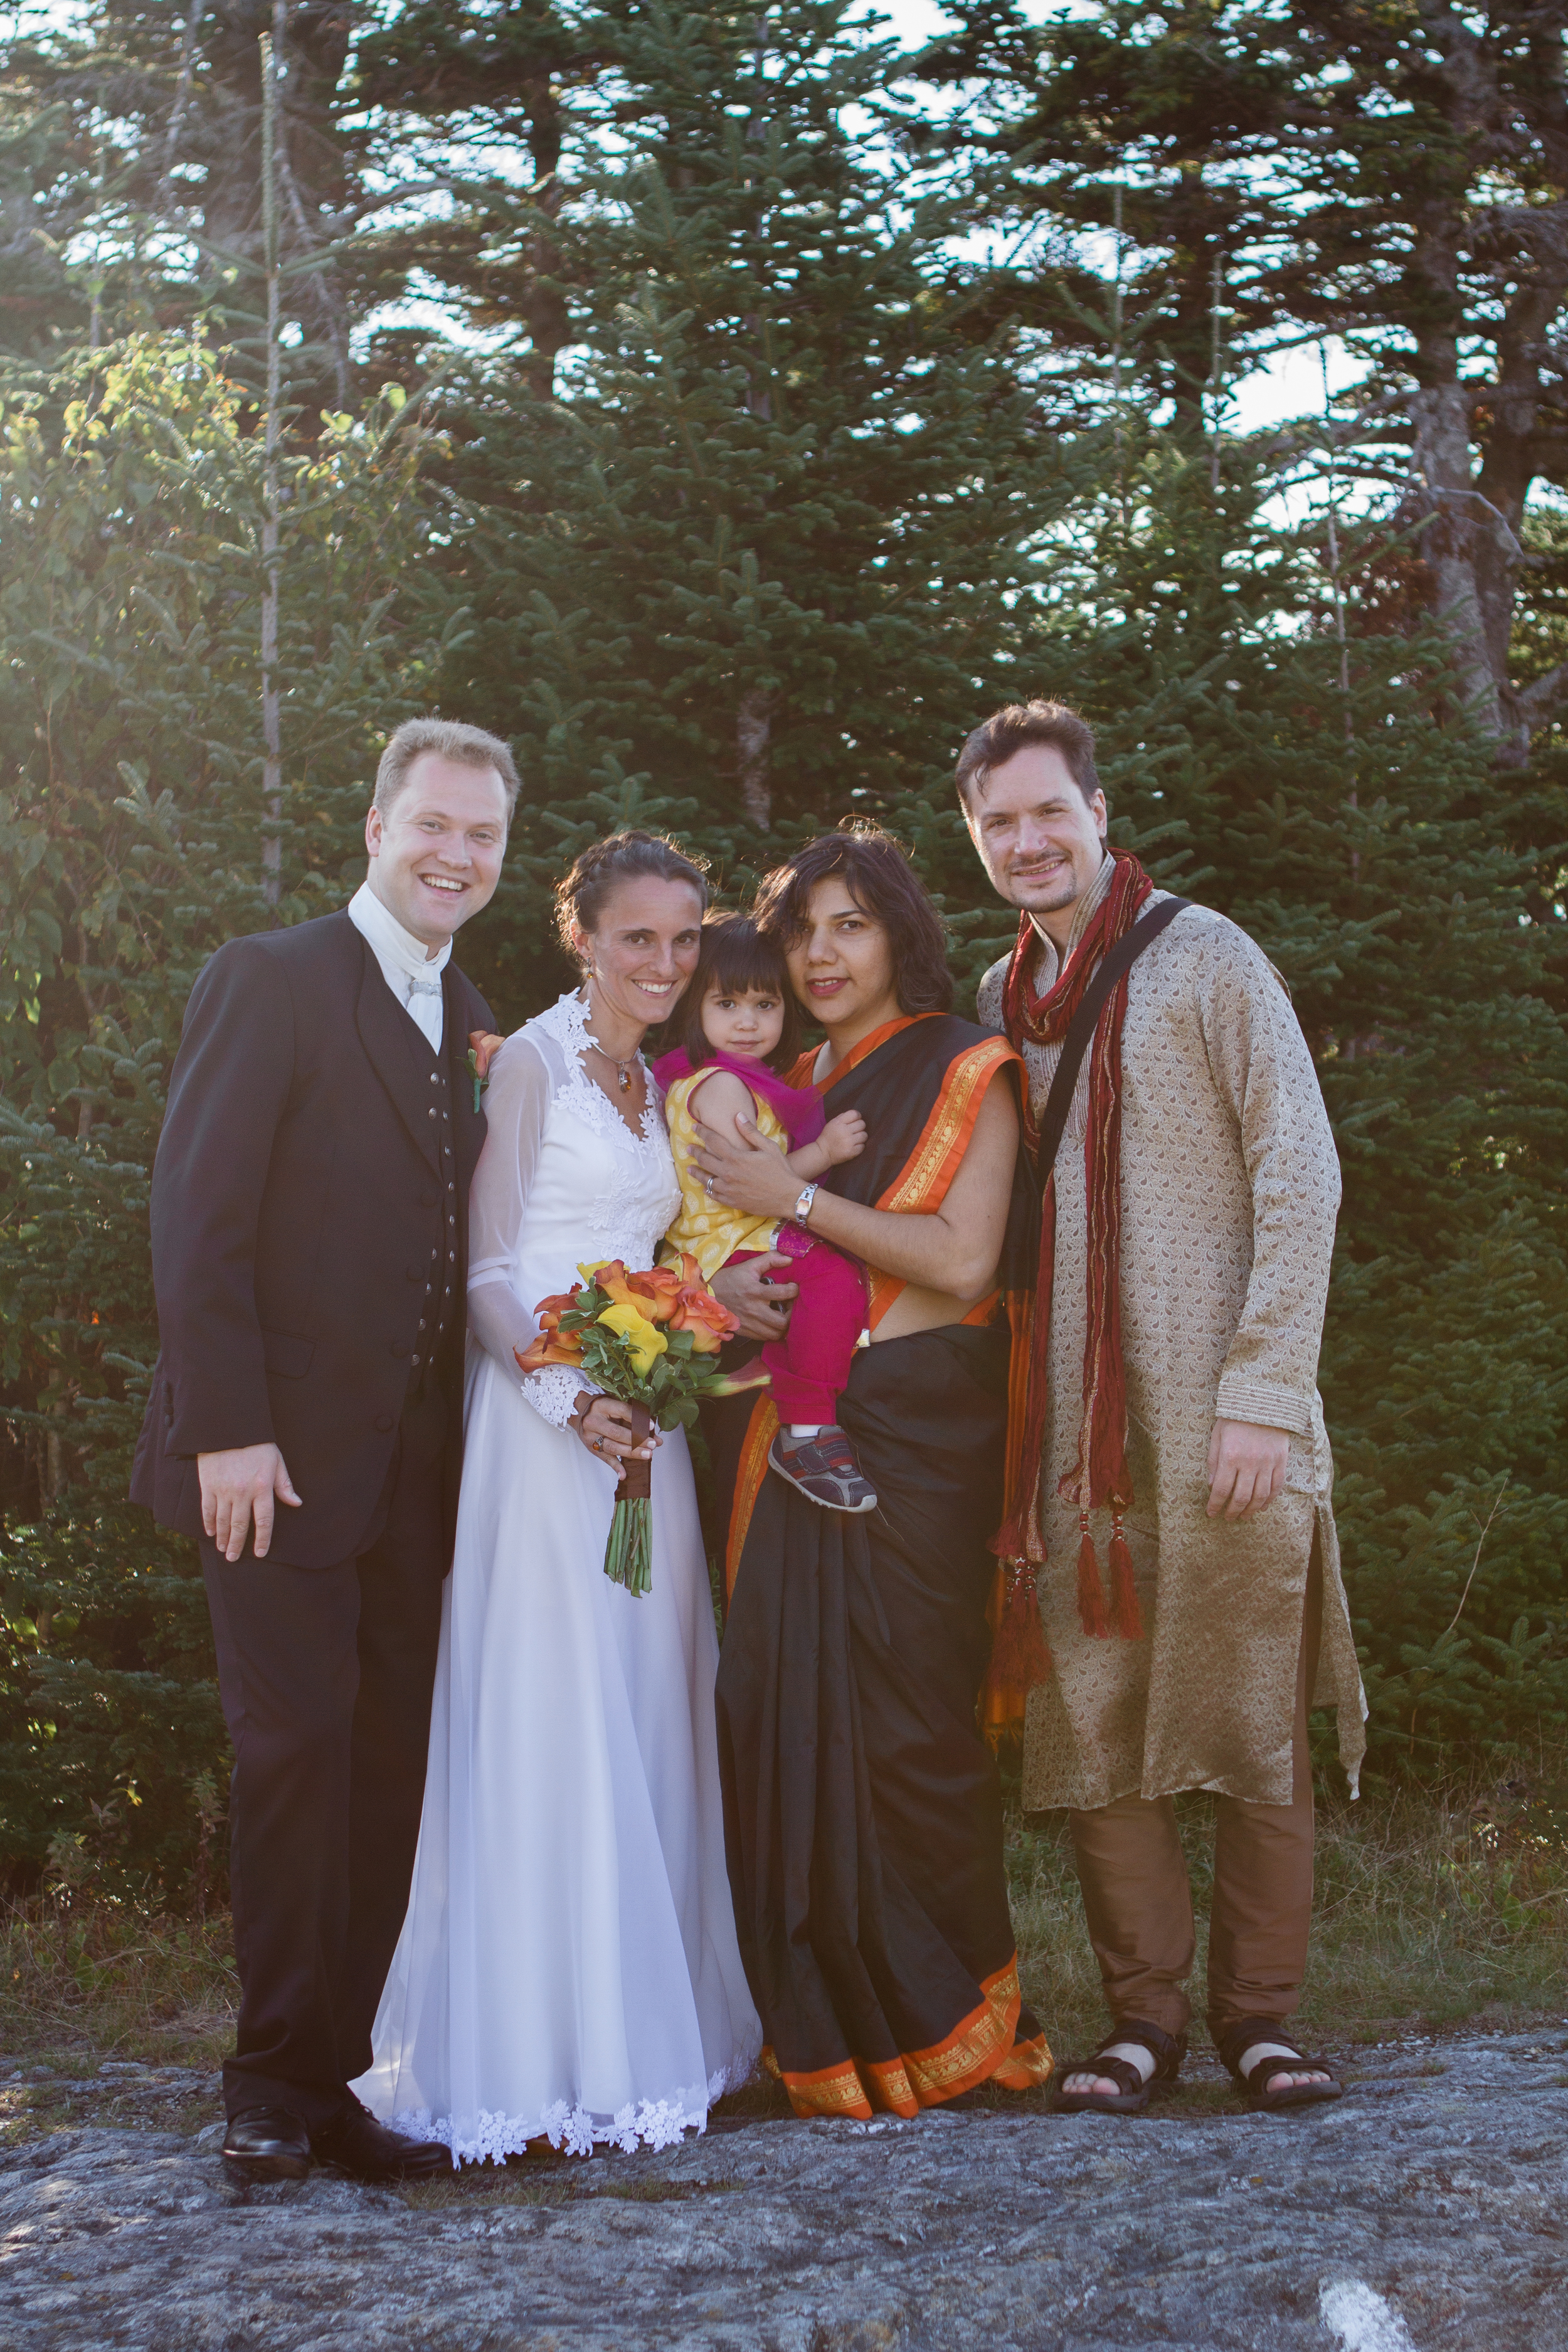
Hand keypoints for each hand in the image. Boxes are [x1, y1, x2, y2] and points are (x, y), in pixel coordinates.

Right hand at [198, 1443, 302, 1561]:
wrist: (228, 1427)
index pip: (264, 1521)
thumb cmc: (256, 1444)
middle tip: (234, 1559)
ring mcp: (223, 1490)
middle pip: (240, 1525)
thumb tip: (297, 1503)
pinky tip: (210, 1532)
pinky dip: (208, 1523)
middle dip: (238, 1545)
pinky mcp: (208, 1485)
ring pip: (223, 1521)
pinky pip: (207, 1510)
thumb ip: (284, 1485)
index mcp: (262, 1487)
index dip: (262, 1540)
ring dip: (223, 1538)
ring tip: (223, 1549)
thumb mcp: (276, 1461)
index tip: (260, 1553)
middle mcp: (242, 1492)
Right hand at [572, 1392, 660, 1466]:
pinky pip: (604, 1458)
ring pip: (612, 1446)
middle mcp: (594, 1421)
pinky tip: (624, 1474)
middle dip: (637, 1440)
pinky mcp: (591, 1447)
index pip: (622, 1411)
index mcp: (602, 1406)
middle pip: (617, 1433)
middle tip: (652, 1445)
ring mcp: (591, 1436)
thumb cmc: (602, 1408)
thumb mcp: (615, 1407)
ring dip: (631, 1452)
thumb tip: (656, 1438)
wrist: (579, 1412)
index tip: (651, 1426)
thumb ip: (635, 1420)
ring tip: (646, 1454)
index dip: (637, 1419)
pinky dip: (615, 1467)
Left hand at [691, 1112, 799, 1220]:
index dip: (702, 1132)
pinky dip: (708, 1190)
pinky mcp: (732, 1202)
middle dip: (695, 1152)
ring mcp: (728, 1189)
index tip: (694, 1127)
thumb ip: (750, 1132)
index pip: (713, 1141)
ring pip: (706, 1180)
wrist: (789, 1198)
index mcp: (736, 1157)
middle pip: (704, 1160)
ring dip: (696, 1172)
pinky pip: (714, 1195)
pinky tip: (706, 1188)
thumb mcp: (769, 1147)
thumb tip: (737, 1116)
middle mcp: (728, 1173)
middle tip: (689, 1148)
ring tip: (690, 1168)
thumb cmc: (781, 1171)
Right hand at [709, 1252, 797, 1339]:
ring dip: (783, 1325)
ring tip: (782, 1315)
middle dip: (791, 1314)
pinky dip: (772, 1332)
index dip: (794, 1291)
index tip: (793, 1288)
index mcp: (755, 1291)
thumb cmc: (731, 1279)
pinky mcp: (745, 1332)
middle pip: (782, 1322)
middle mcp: (753, 1310)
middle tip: (790, 1306)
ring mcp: (749, 1323)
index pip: (783, 1294)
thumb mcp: (749, 1266)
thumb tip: (789, 1258)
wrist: (707, 1296)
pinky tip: (772, 1322)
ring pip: (776, 1334)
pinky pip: (765, 1338)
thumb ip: (770, 1259)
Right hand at [820, 1110, 866, 1165]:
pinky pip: (863, 1146)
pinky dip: (859, 1146)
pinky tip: (853, 1146)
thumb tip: (856, 1115)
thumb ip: (843, 1118)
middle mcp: (845, 1131)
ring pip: (864, 1135)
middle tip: (854, 1131)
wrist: (823, 1153)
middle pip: (862, 1124)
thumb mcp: (832, 1123)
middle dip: (859, 1127)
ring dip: (861, 1137)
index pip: (855, 1114)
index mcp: (839, 1122)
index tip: (855, 1121)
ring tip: (855, 1139)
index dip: (857, 1117)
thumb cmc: (828, 1137)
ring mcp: (849, 1142)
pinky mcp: (852, 1152)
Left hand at [1206, 1419, 1289, 1520]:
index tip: (1211, 1513)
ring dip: (1250, 1510)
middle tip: (1228, 1518)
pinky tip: (1261, 1506)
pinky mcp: (1281, 1461)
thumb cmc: (1234, 1417)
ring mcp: (1267, 1463)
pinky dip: (1269, 1500)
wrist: (1262, 1401)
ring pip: (1260, 1496)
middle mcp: (1249, 1463)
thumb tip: (1211, 1486)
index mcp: (1230, 1456)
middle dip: (1232, 1512)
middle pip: (1241, 1497)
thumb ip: (1214, 1462)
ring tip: (1244, 1516)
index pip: (1221, 1489)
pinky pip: (1276, 1487)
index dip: (1215, 1505)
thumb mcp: (1217, 1436)